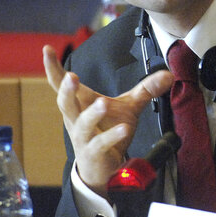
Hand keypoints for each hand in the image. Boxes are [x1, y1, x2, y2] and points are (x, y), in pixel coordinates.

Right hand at [43, 44, 172, 196]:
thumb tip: (168, 75)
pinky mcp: (94, 153)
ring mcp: (83, 138)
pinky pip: (101, 144)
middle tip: (72, 76)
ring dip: (91, 114)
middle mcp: (76, 119)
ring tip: (103, 103)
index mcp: (79, 104)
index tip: (47, 49)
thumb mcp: (129, 106)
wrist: (103, 167)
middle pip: (65, 103)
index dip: (52, 68)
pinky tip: (123, 128)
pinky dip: (112, 136)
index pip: (61, 84)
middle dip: (66, 90)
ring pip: (82, 124)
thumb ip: (146, 89)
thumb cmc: (108, 131)